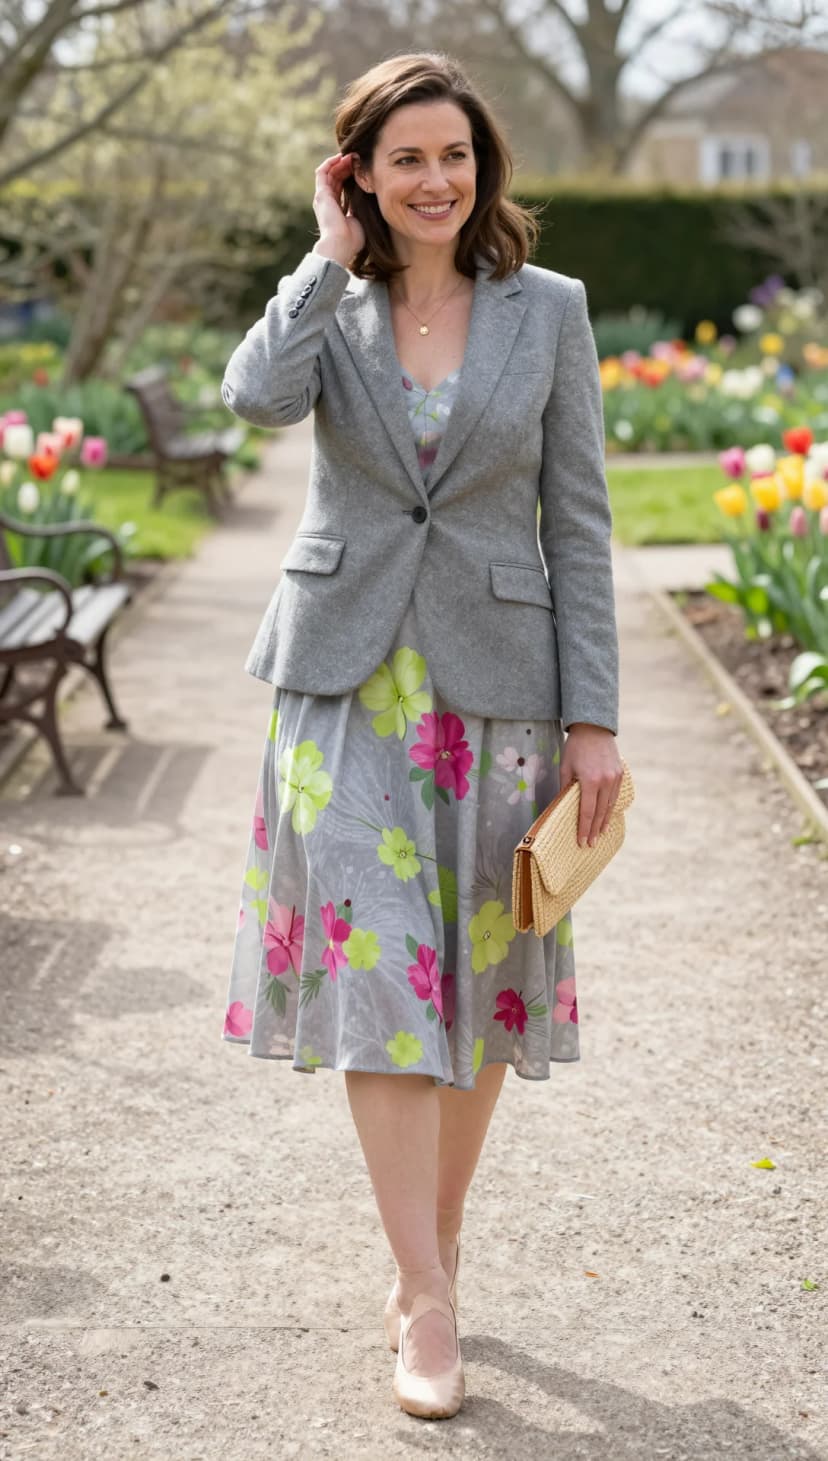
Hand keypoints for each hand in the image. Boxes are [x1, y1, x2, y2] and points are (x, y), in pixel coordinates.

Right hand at [313, 152, 364, 263]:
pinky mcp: (321, 194)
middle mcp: (328, 202)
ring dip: (340, 162)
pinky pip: (322, 172)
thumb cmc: (353, 239)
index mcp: (336, 209)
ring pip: (329, 173)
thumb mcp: (360, 219)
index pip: (342, 187)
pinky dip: (331, 163)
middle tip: (358, 158)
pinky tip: (341, 157)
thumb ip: (361, 207)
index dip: (350, 175)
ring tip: (352, 155)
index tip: (362, 168)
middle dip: (346, 166)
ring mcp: (323, 197)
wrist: (340, 246)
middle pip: (336, 178)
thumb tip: (371, 194)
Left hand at [559, 723, 623, 847]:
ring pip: (610, 806)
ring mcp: (615, 778)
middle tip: (590, 844)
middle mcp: (605, 781)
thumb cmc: (575, 747)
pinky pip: (615, 796)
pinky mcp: (620, 774)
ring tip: (599, 835)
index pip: (586, 811)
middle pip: (599, 812)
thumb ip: (565, 788)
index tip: (581, 841)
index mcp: (590, 781)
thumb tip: (562, 807)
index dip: (584, 828)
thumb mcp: (565, 767)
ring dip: (604, 821)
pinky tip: (606, 817)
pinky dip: (610, 808)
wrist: (594, 728)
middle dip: (594, 830)